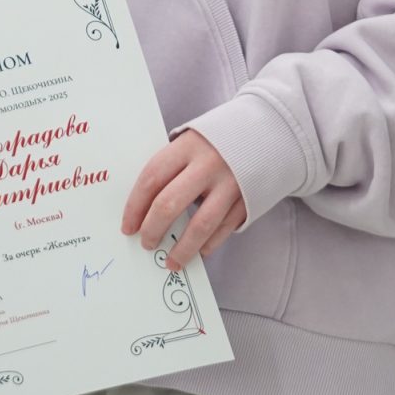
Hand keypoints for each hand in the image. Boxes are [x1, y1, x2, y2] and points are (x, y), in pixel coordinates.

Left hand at [121, 128, 245, 271]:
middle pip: (170, 203)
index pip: (152, 178)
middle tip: (145, 243)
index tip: (128, 226)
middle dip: (153, 229)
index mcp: (188, 146)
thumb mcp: (191, 141)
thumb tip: (145, 206)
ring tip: (170, 262)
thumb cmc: (217, 141)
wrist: (266, 132)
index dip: (135, 206)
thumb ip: (172, 167)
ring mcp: (230, 184)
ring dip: (182, 249)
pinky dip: (209, 245)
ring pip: (200, 225)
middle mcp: (208, 165)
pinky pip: (224, 230)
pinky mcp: (248, 200)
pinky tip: (198, 252)